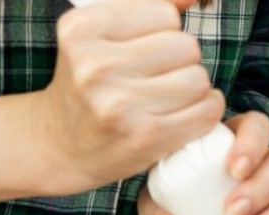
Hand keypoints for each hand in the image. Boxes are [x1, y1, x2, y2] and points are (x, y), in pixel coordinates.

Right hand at [35, 0, 222, 193]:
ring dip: (194, 89)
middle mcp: (95, 66)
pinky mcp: (144, 137)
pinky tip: (185, 114)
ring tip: (169, 97)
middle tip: (157, 78)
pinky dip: (205, 111)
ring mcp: (119, 105)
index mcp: (81, 30)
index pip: (165, 14)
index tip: (144, 51)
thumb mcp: (100, 36)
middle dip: (181, 61)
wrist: (61, 146)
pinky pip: (206, 111)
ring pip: (198, 79)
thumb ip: (147, 7)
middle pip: (186, 46)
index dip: (164, 32)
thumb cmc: (90, 85)